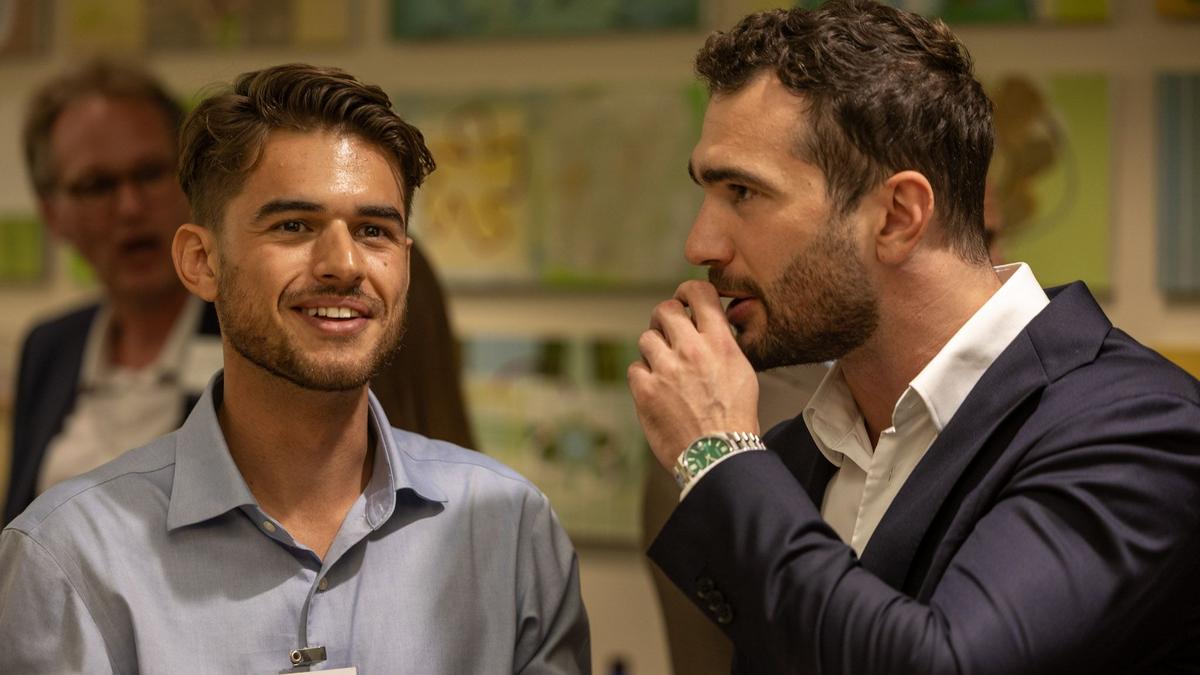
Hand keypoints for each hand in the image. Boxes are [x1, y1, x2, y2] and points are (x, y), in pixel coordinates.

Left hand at [628, 280, 759, 470]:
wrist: (720, 455)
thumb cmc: (734, 419)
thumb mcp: (741, 371)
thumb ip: (721, 344)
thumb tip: (706, 327)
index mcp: (719, 342)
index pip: (698, 293)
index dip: (687, 292)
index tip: (684, 300)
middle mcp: (692, 350)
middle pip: (665, 310)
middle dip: (665, 319)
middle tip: (669, 334)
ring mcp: (666, 369)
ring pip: (647, 338)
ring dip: (654, 350)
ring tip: (666, 370)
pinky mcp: (645, 390)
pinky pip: (635, 367)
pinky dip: (643, 377)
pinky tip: (657, 390)